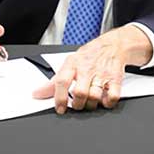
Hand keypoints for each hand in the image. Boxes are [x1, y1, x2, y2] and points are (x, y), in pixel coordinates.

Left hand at [31, 25, 153, 113]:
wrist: (112, 45)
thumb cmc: (89, 56)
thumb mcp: (70, 64)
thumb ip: (53, 82)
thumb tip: (37, 94)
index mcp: (73, 64)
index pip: (62, 81)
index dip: (59, 98)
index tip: (60, 109)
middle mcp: (87, 69)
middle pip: (80, 93)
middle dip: (78, 104)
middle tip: (77, 104)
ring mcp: (102, 74)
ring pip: (95, 97)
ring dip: (91, 104)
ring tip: (89, 101)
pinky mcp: (116, 78)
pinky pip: (112, 97)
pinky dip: (108, 103)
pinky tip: (104, 100)